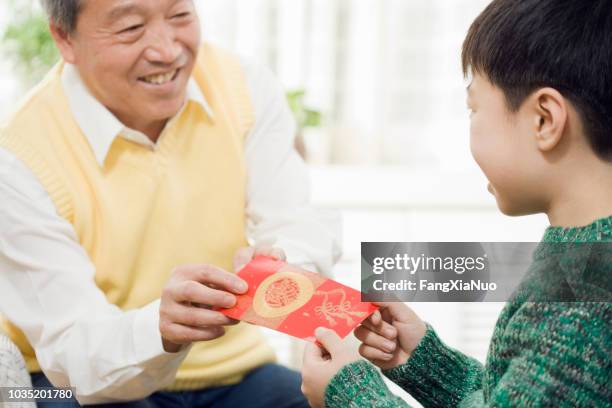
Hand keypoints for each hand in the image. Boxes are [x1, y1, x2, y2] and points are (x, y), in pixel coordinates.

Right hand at [159, 245, 285, 352]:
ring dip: (216, 318)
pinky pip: (188, 333)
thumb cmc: (201, 296)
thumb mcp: (209, 285)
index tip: (244, 288)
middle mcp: (170, 289)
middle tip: (234, 303)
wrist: (175, 317)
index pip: (204, 271)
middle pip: (191, 290)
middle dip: (215, 297)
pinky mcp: (166, 329)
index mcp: (182, 272)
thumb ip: (225, 285)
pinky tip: (221, 331)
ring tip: (233, 320)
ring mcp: (165, 310)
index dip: (225, 279)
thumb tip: (249, 291)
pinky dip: (207, 333)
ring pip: (191, 315)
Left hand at [301, 328, 361, 407]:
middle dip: (330, 356)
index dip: (326, 341)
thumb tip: (319, 330)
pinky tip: (346, 382)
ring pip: (321, 374)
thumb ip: (329, 338)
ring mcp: (313, 396)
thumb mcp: (342, 352)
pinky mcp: (321, 403)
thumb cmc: (353, 377)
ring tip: (347, 371)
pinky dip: (333, 382)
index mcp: (308, 370)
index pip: (312, 346)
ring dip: (332, 369)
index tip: (338, 343)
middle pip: (316, 361)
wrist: (364, 403)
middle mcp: (306, 385)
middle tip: (345, 358)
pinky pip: (325, 386)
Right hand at [354, 302, 425, 369]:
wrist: (418, 358)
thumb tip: (369, 292)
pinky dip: (377, 353)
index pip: (366, 306)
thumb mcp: (405, 313)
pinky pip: (363, 349)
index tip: (377, 319)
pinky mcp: (370, 351)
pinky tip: (389, 355)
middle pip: (361, 320)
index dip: (368, 312)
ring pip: (360, 334)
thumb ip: (387, 300)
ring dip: (379, 342)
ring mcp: (371, 337)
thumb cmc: (415, 334)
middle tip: (394, 334)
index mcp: (382, 310)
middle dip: (379, 329)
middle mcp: (375, 322)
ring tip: (393, 347)